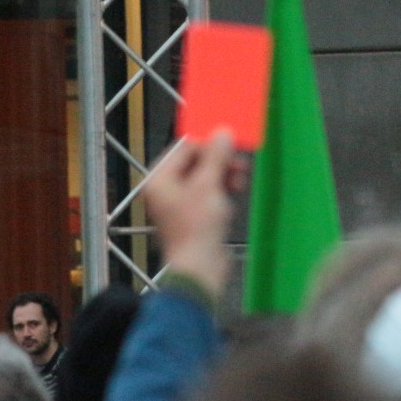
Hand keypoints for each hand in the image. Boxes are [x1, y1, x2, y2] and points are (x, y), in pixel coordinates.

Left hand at [145, 132, 239, 298]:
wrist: (201, 267)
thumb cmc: (197, 226)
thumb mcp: (209, 185)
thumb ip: (216, 156)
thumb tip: (223, 133)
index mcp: (160, 178)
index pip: (184, 148)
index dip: (208, 144)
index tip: (230, 143)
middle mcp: (166, 189)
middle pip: (195, 162)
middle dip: (219, 161)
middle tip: (239, 163)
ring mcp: (180, 203)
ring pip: (205, 177)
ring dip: (224, 175)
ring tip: (240, 180)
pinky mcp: (194, 216)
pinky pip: (209, 193)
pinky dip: (222, 190)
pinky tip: (235, 194)